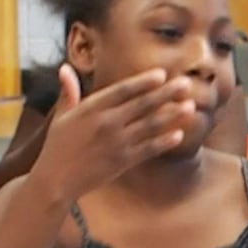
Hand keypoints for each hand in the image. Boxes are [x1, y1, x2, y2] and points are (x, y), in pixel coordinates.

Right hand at [28, 64, 197, 202]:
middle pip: (142, 104)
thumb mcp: (61, 116)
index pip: (122, 90)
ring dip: (172, 115)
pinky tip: (179, 135)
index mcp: (91, 108)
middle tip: (185, 84)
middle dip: (166, 93)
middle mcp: (106, 123)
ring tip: (190, 106)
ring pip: (150, 125)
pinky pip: (148, 149)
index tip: (161, 74)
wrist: (56, 179)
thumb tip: (65, 68)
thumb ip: (68, 92)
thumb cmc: (58, 146)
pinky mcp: (123, 161)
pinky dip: (164, 142)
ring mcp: (116, 142)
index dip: (143, 82)